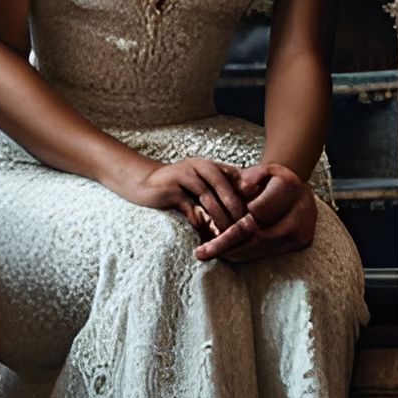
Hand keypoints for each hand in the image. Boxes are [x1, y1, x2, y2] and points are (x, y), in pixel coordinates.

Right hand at [114, 152, 252, 241]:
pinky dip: (199, 221)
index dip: (246, 192)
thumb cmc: (175, 186)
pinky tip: (205, 233)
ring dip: (219, 217)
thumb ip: (217, 189)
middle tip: (245, 225)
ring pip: (208, 198)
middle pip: (223, 186)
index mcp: (208, 164)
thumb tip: (242, 206)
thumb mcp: (198, 182)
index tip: (255, 211)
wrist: (142, 182)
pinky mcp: (171, 190)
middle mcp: (197, 166)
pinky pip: (189, 207)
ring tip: (227, 232)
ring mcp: (183, 176)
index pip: (233, 176)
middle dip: (235, 206)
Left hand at [196, 160, 317, 263]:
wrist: (298, 191)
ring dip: (235, 251)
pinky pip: (268, 252)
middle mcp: (299, 212)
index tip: (212, 229)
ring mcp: (301, 230)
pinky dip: (246, 253)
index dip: (235, 220)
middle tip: (202, 251)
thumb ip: (250, 176)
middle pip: (259, 234)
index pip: (259, 210)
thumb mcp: (262, 169)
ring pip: (262, 247)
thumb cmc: (273, 179)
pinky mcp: (300, 243)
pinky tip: (226, 253)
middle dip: (229, 242)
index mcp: (289, 188)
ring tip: (208, 253)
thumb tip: (241, 188)